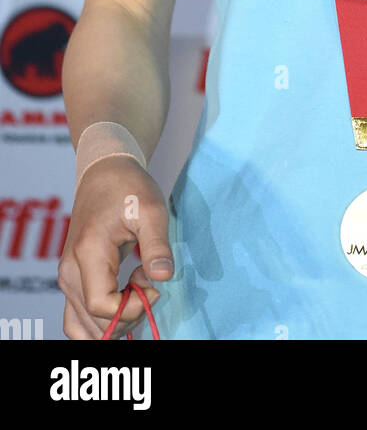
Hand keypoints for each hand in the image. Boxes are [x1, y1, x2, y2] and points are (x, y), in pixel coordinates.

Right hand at [58, 155, 172, 339]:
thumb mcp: (152, 209)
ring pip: (82, 329)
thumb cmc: (128, 187)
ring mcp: (67, 278)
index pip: (101, 306)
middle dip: (127, 317)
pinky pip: (77, 320)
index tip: (154, 287)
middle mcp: (69, 272)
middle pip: (93, 323)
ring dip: (114, 324)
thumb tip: (163, 277)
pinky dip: (100, 323)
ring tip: (137, 294)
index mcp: (88, 253)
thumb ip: (156, 245)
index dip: (131, 308)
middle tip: (148, 284)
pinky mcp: (71, 280)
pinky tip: (124, 300)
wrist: (104, 173)